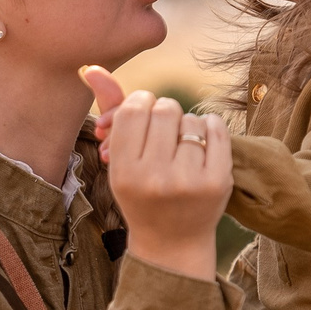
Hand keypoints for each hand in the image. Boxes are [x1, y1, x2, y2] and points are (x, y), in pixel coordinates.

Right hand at [81, 66, 231, 279]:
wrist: (172, 242)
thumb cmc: (140, 193)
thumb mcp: (118, 159)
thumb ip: (109, 110)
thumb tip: (91, 67)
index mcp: (124, 172)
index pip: (134, 109)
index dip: (140, 104)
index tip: (143, 117)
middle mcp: (155, 178)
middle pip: (165, 108)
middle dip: (164, 112)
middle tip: (162, 133)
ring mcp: (189, 181)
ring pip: (191, 119)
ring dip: (186, 126)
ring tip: (180, 148)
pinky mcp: (218, 181)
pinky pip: (216, 127)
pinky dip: (210, 128)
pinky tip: (201, 146)